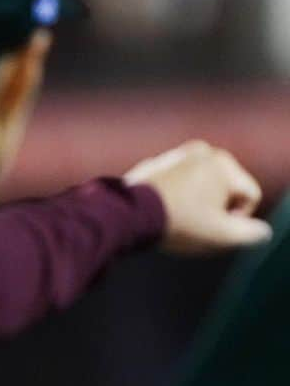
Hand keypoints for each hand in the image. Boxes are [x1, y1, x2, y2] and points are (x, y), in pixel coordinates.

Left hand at [124, 140, 269, 253]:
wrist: (128, 216)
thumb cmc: (179, 223)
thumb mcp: (221, 235)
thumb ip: (250, 233)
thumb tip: (258, 230)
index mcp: (224, 163)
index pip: (249, 195)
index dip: (237, 219)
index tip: (213, 230)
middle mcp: (202, 151)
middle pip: (223, 188)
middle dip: (214, 209)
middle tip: (194, 226)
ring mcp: (175, 155)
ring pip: (198, 186)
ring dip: (194, 204)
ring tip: (176, 220)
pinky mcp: (153, 164)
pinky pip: (174, 184)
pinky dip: (172, 198)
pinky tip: (161, 212)